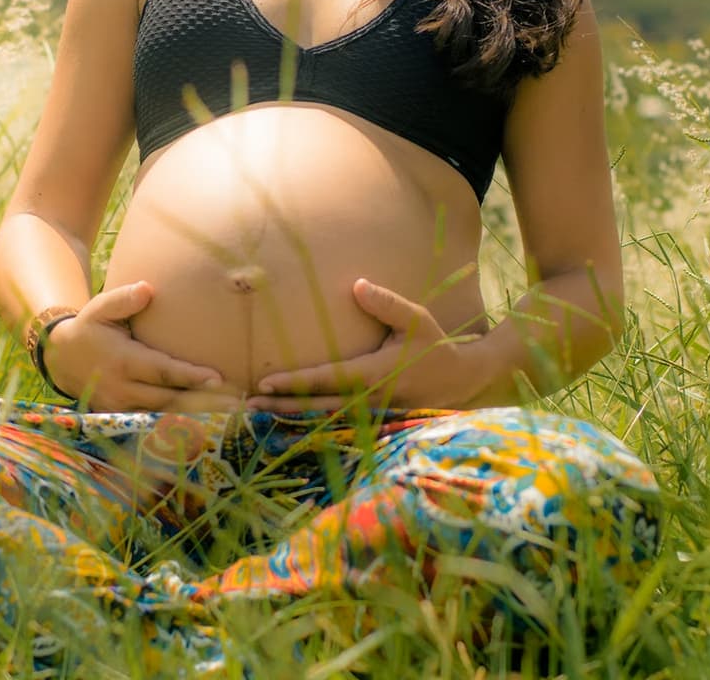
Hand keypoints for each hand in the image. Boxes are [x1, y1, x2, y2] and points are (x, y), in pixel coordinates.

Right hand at [43, 282, 241, 412]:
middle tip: (238, 404)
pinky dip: (181, 426)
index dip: (189, 376)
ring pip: (165, 416)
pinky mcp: (123, 417)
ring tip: (232, 416)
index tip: (217, 377)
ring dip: (198, 417)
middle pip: (169, 399)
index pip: (161, 371)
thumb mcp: (99, 308)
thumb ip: (123, 299)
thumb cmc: (90, 327)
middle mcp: (123, 389)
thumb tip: (147, 289)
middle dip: (204, 403)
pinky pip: (155, 424)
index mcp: (123, 361)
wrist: (61, 359)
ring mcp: (122, 408)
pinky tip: (208, 426)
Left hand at [247, 279, 481, 411]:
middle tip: (248, 404)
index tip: (265, 382)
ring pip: (323, 419)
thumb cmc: (435, 346)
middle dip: (281, 406)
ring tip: (257, 414)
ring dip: (290, 418)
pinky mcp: (372, 423)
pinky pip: (335, 425)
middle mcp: (369, 400)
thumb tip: (357, 285)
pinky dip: (309, 424)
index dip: (295, 382)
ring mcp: (371, 416)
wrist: (462, 382)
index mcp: (375, 374)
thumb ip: (387, 304)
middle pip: (317, 406)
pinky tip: (285, 423)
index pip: (327, 379)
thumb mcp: (416, 319)